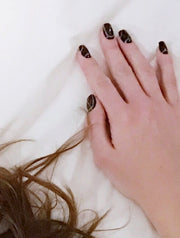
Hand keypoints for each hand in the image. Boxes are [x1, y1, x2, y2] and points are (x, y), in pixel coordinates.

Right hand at [76, 26, 179, 229]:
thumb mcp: (105, 159)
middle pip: (124, 72)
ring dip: (134, 51)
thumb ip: (97, 129)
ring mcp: (162, 105)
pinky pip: (171, 80)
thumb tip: (94, 105)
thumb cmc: (134, 177)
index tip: (83, 54)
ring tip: (124, 36)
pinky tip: (161, 50)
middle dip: (112, 51)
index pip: (103, 86)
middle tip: (104, 33)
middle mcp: (142, 106)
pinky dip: (166, 63)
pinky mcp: (176, 109)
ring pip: (146, 71)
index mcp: (122, 118)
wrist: (169, 187)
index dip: (91, 68)